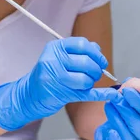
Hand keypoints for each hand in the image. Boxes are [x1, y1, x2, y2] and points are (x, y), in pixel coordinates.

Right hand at [0, 37, 118, 130]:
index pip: (82, 45)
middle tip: (96, 74)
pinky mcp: (59, 94)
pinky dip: (100, 94)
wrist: (28, 94)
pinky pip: (85, 94)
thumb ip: (78, 51)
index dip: (96, 53)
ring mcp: (55, 78)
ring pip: (85, 79)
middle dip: (96, 69)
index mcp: (54, 48)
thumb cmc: (48, 74)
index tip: (101, 61)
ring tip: (87, 83)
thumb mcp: (58, 57)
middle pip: (86, 62)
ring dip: (91, 83)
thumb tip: (98, 50)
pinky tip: (111, 94)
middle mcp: (53, 61)